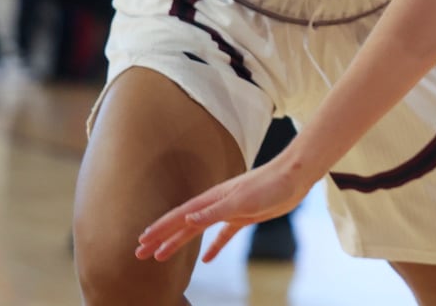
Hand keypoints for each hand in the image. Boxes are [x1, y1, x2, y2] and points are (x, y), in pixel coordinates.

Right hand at [135, 159, 310, 263]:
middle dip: (160, 238)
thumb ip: (214, 211)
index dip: (159, 229)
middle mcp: (216, 204)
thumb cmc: (269, 184)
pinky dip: (213, 247)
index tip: (141, 241)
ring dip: (178, 242)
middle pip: (182, 224)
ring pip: (197, 230)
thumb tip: (187, 219)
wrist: (294, 176)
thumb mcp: (240, 200)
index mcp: (211, 199)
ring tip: (161, 256)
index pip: (179, 216)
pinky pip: (223, 235)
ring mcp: (229, 211)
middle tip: (140, 253)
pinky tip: (207, 260)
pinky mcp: (244, 217)